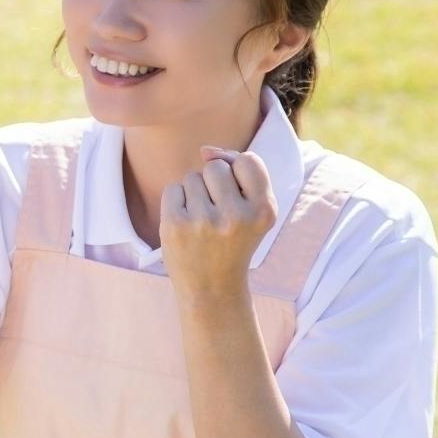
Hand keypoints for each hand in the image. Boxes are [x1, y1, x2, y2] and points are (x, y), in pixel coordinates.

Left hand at [159, 148, 275, 296]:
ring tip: (202, 222)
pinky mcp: (175, 224)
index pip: (248, 160)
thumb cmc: (233, 240)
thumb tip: (206, 150)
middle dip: (213, 184)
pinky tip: (186, 225)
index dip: (237, 171)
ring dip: (194, 193)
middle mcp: (236, 216)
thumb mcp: (252, 209)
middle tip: (218, 215)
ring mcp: (204, 221)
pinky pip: (173, 189)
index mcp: (264, 211)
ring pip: (192, 177)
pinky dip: (176, 202)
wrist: (211, 287)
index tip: (236, 196)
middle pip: (216, 167)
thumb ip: (238, 172)